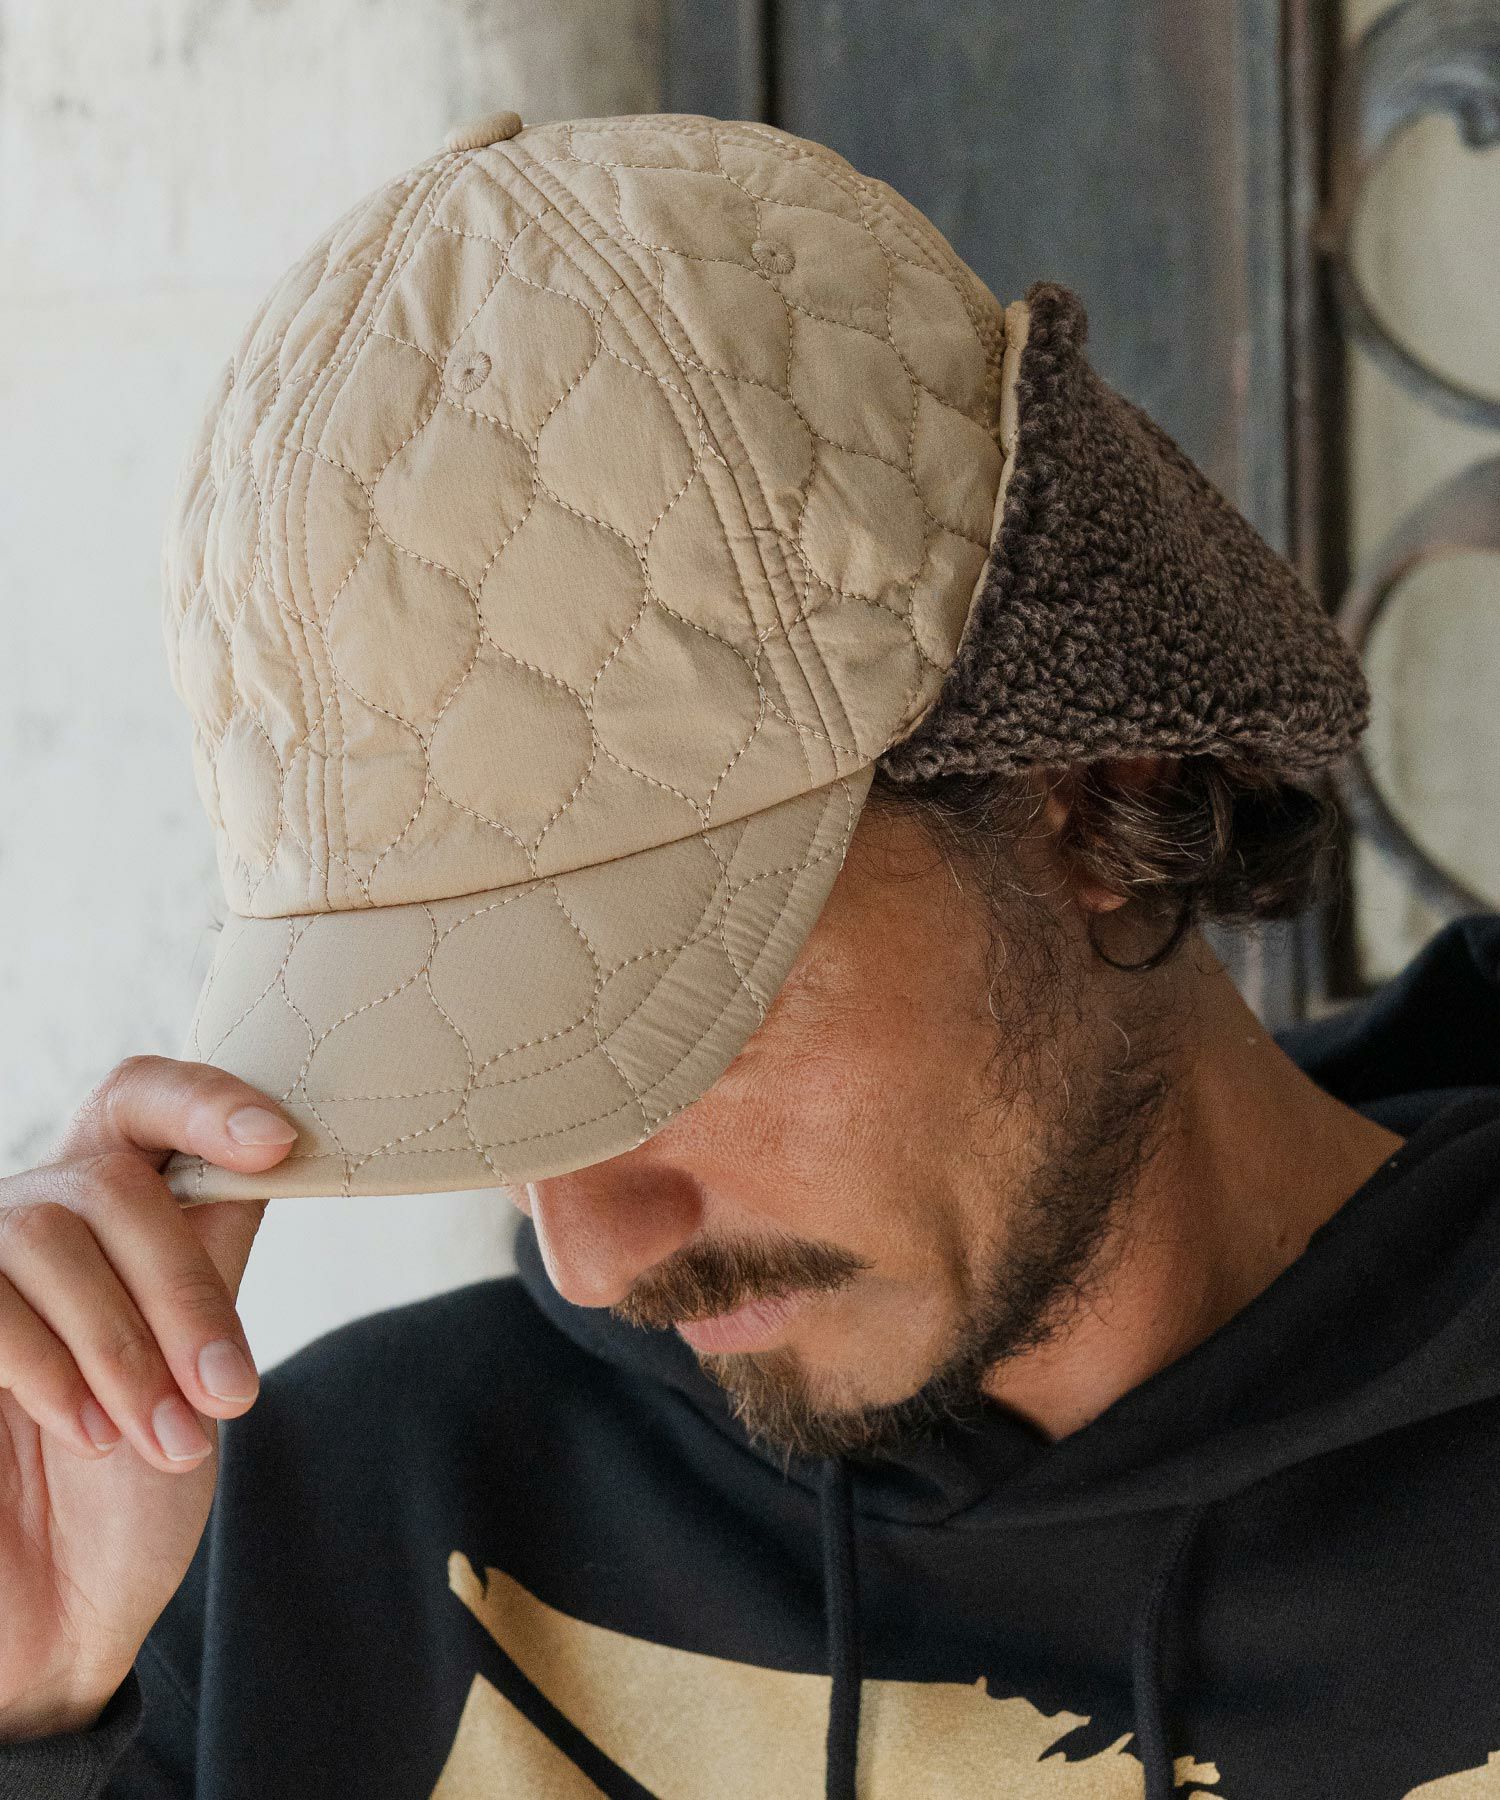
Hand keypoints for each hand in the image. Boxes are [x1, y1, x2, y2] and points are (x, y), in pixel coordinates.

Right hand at [0, 1057, 295, 1740]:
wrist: (60, 1615)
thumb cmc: (132, 1489)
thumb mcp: (199, 1362)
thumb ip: (213, 1257)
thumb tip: (279, 1153)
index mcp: (111, 1214)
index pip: (141, 1100)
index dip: (206, 1099)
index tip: (279, 1141)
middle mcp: (35, 1221)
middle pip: (110, 1181)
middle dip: (181, 1289)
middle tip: (228, 1392)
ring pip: (47, 1233)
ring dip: (123, 1343)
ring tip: (166, 1437)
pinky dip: (50, 1366)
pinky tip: (91, 1432)